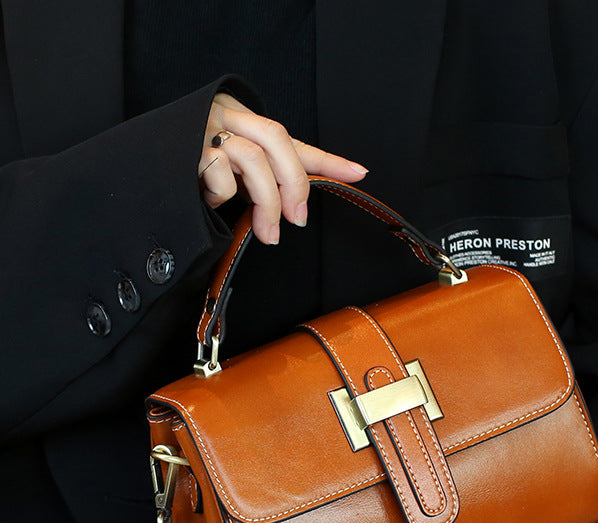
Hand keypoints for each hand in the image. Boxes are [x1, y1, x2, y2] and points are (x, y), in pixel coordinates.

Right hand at [198, 94, 368, 243]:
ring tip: (266, 233)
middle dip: (294, 185)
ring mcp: (205, 128)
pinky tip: (209, 200)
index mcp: (243, 120)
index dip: (327, 159)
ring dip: (267, 203)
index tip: (359, 172)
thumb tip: (301, 206)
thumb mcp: (235, 177)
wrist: (139, 174)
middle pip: (277, 141)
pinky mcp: (186, 148)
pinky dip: (222, 197)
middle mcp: (227, 115)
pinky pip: (220, 177)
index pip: (293, 140)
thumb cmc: (192, 175)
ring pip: (253, 159)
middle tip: (297, 220)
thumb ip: (267, 181)